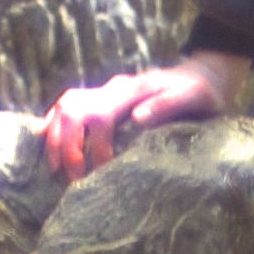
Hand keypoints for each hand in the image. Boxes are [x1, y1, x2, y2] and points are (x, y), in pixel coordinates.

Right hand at [38, 51, 249, 181]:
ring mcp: (104, 90)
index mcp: (132, 89)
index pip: (101, 117)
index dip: (96, 148)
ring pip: (64, 107)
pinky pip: (65, 108)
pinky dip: (54, 127)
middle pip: (72, 111)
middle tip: (71, 178)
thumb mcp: (194, 98)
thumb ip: (168, 105)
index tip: (101, 173)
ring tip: (56, 170)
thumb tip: (136, 119)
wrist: (204, 75)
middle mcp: (112, 87)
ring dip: (56, 139)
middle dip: (67, 146)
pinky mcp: (101, 98)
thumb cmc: (201, 92)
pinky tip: (50, 148)